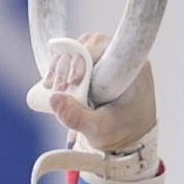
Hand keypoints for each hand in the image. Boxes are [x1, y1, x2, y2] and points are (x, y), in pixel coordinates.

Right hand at [45, 34, 156, 158]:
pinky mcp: (95, 65)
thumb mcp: (99, 130)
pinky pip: (74, 58)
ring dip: (60, 66)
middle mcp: (120, 58)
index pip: (104, 47)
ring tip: (52, 87)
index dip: (82, 59)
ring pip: (77, 50)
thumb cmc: (121, 132)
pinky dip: (60, 68)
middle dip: (66, 65)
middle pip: (87, 46)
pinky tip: (52, 83)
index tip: (72, 81)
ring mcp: (106, 59)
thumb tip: (54, 98)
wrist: (128, 138)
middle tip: (57, 88)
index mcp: (131, 68)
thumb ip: (77, 117)